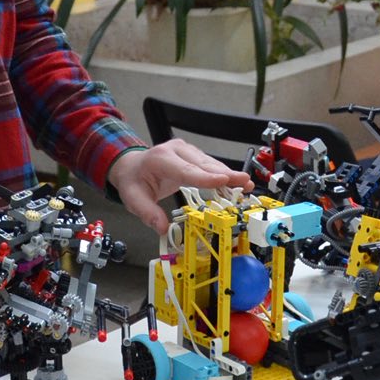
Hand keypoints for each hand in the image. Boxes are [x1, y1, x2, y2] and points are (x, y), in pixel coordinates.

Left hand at [107, 140, 250, 233]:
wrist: (133, 166)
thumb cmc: (135, 181)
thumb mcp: (133, 199)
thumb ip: (147, 213)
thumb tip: (162, 229)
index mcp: (161, 159)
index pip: (185, 170)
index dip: (206, 177)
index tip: (224, 180)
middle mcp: (176, 150)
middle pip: (203, 165)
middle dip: (225, 174)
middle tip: (244, 182)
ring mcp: (187, 150)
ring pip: (210, 164)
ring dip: (229, 175)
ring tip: (246, 184)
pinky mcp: (194, 155)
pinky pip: (210, 165)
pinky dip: (224, 175)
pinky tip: (237, 182)